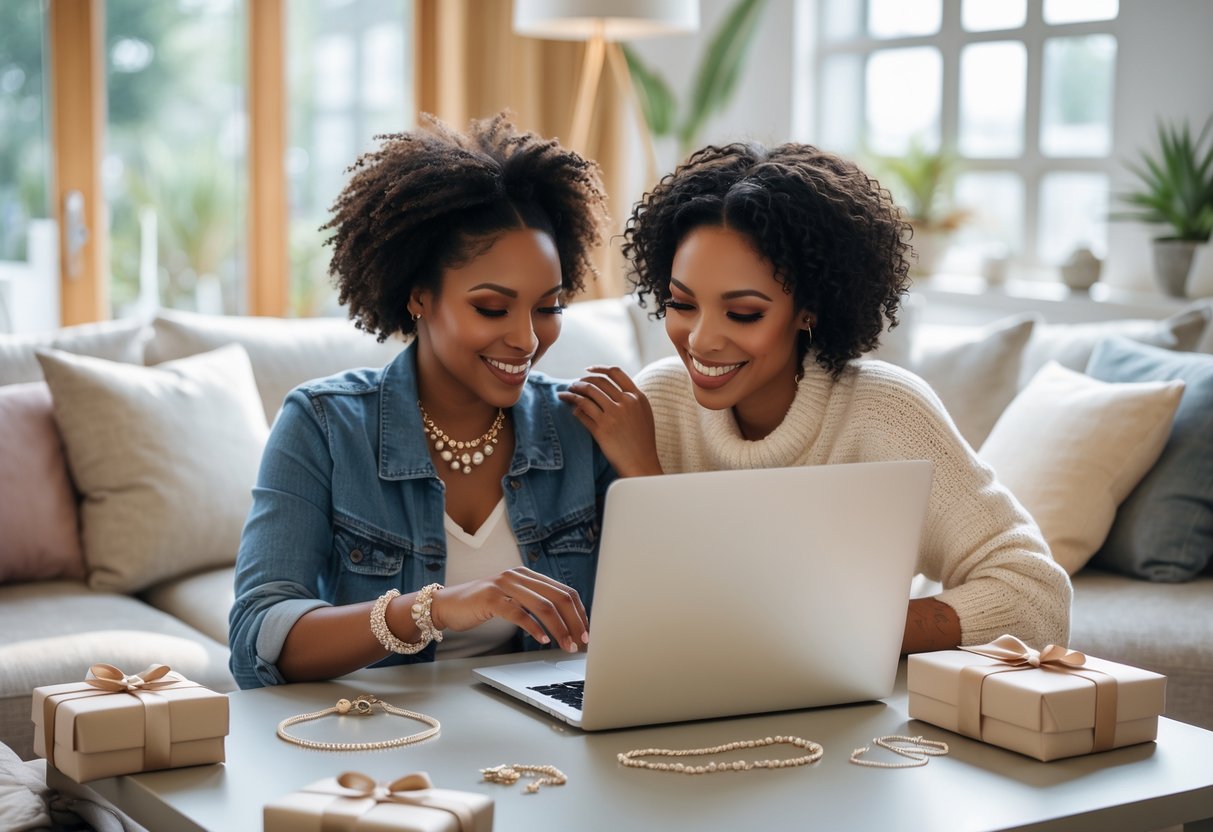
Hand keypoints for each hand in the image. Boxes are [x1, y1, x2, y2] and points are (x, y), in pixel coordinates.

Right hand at [428, 568, 588, 652]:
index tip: (586, 632)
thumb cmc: (483, 605)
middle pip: (559, 598)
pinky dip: (534, 628)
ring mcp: (504, 585)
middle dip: (574, 622)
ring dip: (559, 629)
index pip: (565, 591)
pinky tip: (543, 640)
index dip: (579, 612)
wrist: (448, 605)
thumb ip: (534, 603)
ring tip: (566, 645)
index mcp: (528, 574)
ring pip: (543, 606)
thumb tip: (567, 623)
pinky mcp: (491, 598)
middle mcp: (519, 575)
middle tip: (581, 642)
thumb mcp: (513, 599)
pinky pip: (519, 613)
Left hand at [558, 366, 662, 476]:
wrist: (641, 464)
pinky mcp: (601, 429)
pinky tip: (571, 409)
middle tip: (573, 385)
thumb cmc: (642, 441)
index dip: (599, 369)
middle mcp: (626, 403)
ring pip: (587, 395)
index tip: (588, 370)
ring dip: (573, 392)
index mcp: (637, 397)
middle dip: (582, 381)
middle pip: (598, 382)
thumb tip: (611, 388)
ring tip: (566, 393)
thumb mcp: (643, 414)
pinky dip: (574, 408)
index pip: (615, 373)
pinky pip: (582, 412)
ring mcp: (613, 416)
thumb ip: (631, 399)